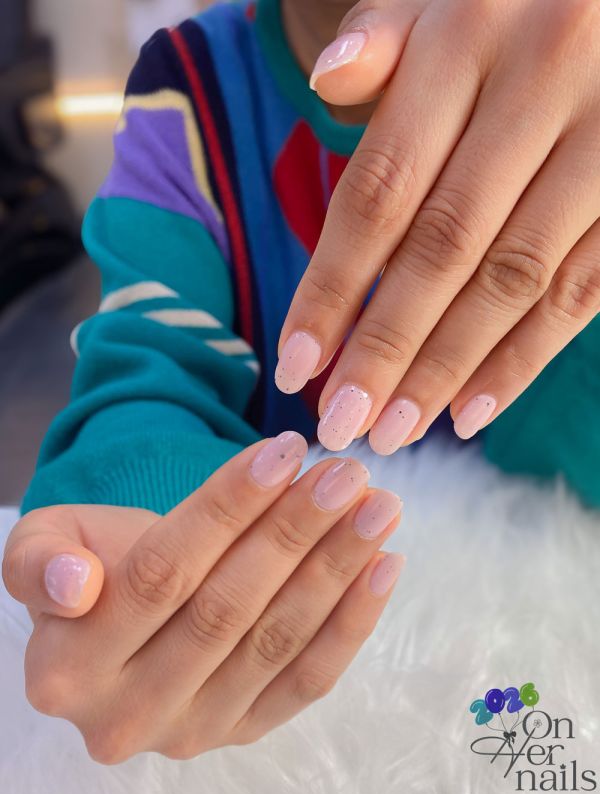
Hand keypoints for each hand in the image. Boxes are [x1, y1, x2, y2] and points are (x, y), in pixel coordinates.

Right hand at [2, 432, 402, 763]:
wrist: (122, 621)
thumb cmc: (94, 564)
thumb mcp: (45, 544)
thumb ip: (39, 562)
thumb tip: (77, 584)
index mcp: (68, 666)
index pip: (161, 573)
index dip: (227, 508)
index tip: (285, 452)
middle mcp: (127, 714)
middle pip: (226, 608)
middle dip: (295, 532)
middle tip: (347, 475)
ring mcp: (192, 731)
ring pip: (275, 642)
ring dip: (335, 569)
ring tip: (377, 506)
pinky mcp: (243, 732)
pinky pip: (307, 681)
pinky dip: (352, 623)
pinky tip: (384, 565)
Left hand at [277, 0, 599, 452]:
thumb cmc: (509, 4)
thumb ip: (383, 40)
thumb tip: (327, 82)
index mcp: (466, 39)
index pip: (378, 192)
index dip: (331, 289)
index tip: (294, 367)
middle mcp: (540, 85)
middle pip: (442, 249)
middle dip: (385, 348)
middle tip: (340, 423)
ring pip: (514, 279)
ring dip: (448, 366)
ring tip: (396, 429)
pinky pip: (584, 289)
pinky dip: (525, 356)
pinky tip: (472, 409)